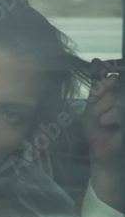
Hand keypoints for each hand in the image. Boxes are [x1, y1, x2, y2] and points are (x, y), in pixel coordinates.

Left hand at [83, 58, 122, 210]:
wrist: (103, 154)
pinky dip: (107, 118)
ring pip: (114, 97)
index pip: (119, 70)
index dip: (112, 65)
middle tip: (99, 112)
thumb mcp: (94, 103)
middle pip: (115, 82)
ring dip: (101, 110)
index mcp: (122, 92)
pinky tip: (109, 126)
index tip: (101, 68)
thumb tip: (97, 61)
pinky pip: (118, 112)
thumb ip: (98, 83)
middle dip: (100, 96)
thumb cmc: (100, 130)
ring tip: (103, 121)